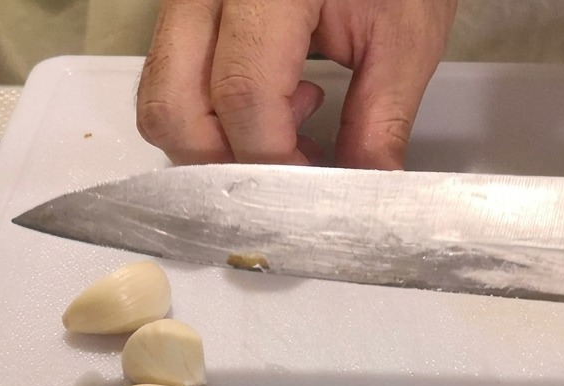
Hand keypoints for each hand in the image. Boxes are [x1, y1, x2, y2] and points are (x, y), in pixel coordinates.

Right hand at [136, 0, 456, 169]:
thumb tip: (367, 190)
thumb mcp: (402, 39)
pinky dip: (210, 119)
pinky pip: (170, 82)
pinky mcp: (185, 12)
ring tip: (287, 127)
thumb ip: (380, 123)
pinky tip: (271, 105)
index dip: (276, 160)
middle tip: (294, 168)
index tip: (315, 186)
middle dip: (230, 163)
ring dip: (215, 145)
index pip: (244, 96)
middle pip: (176, 108)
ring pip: (161, 101)